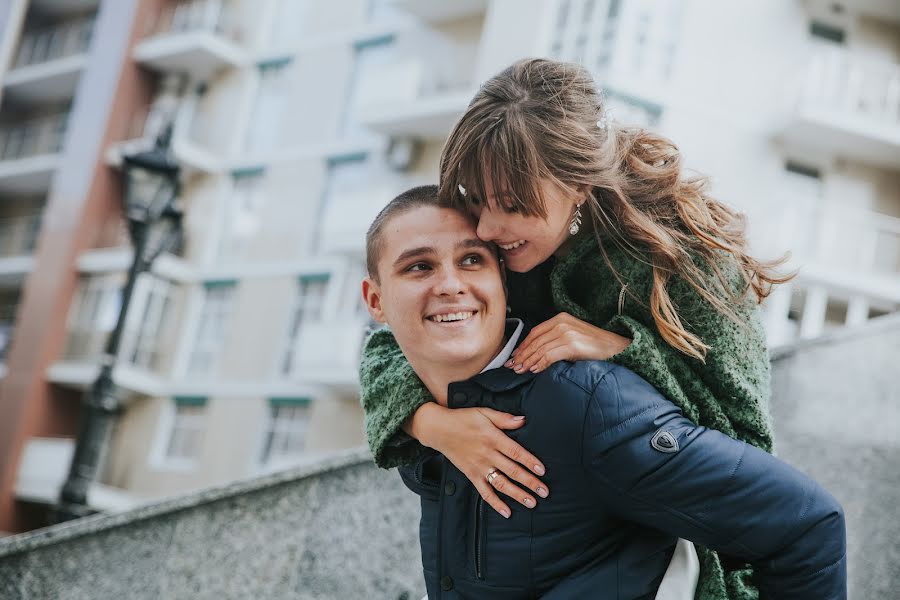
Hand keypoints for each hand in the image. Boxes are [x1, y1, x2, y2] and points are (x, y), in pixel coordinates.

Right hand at [407, 403, 548, 517]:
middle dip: (530, 482)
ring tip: (532, 503)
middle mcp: (487, 455)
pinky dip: (495, 503)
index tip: (542, 471)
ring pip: (501, 484)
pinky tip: (507, 512)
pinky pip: (484, 492)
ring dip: (517, 494)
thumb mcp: (484, 412)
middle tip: (544, 491)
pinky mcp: (471, 475)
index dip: (530, 462)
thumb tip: (524, 420)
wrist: (439, 429)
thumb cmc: (463, 418)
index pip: (516, 452)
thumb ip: (504, 418)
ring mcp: (479, 467)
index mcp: (493, 438)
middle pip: (512, 471)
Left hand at [505, 312, 630, 373]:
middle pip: (535, 340)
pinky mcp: (572, 345)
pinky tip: (535, 370)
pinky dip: (540, 364)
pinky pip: (549, 356)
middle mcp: (562, 323)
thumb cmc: (595, 346)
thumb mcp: (572, 337)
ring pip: (540, 349)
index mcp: (561, 318)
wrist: (617, 348)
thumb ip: (555, 340)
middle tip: (512, 366)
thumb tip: (535, 353)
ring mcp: (567, 333)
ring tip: (521, 370)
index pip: (535, 332)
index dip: (523, 345)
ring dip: (528, 361)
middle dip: (522, 355)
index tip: (514, 356)